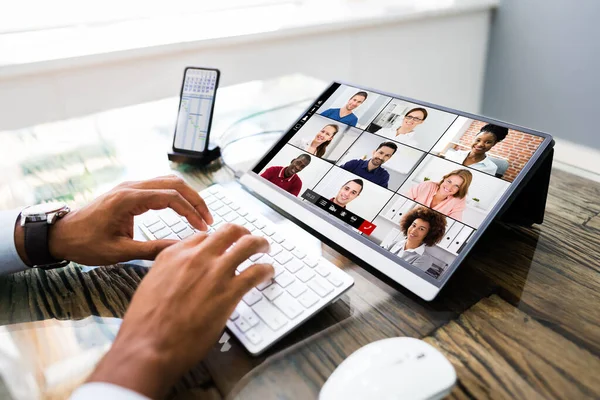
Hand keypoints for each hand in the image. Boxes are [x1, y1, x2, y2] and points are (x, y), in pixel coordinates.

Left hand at [45, 175, 213, 265]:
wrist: (61, 235)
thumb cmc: (85, 244)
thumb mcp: (119, 252)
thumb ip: (151, 249)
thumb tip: (180, 249)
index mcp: (128, 199)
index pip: (171, 198)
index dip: (191, 211)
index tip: (202, 227)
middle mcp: (131, 187)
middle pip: (174, 183)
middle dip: (195, 200)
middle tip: (208, 219)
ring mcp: (130, 186)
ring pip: (168, 181)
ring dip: (187, 196)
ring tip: (199, 215)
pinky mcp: (130, 191)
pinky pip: (160, 186)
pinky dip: (176, 196)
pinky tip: (183, 210)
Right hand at [87, 224, 272, 397]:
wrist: (148, 346)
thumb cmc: (145, 325)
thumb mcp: (151, 287)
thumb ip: (169, 275)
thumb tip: (182, 277)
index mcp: (173, 255)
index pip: (202, 237)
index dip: (216, 241)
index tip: (223, 247)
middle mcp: (196, 257)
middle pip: (228, 231)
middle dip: (242, 232)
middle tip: (249, 239)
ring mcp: (214, 272)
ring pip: (247, 244)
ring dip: (260, 244)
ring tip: (265, 248)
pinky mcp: (229, 292)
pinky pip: (256, 272)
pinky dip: (266, 270)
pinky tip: (268, 273)